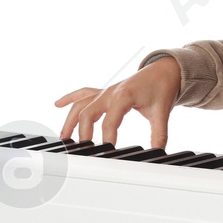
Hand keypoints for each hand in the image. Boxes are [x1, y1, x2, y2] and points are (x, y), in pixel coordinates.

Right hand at [55, 55, 182, 147]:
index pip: (110, 122)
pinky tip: (57, 104)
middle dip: (83, 133)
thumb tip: (159, 153)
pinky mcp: (105, 91)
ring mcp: (106, 91)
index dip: (107, 139)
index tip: (107, 152)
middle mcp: (110, 92)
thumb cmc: (162, 87)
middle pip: (88, 113)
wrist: (165, 70)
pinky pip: (83, 93)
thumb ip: (159, 135)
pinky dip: (70, 98)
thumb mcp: (162, 112)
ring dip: (70, 120)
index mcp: (124, 96)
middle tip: (84, 150)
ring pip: (81, 104)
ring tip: (64, 137)